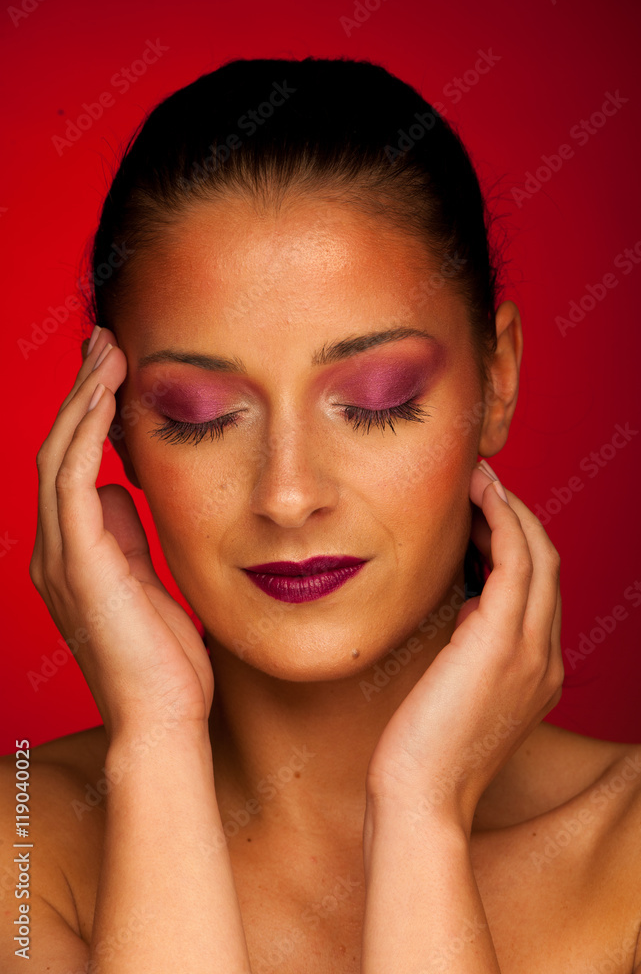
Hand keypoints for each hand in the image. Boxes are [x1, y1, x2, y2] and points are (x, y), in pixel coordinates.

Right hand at [29, 328, 214, 741]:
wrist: (163, 720)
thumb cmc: (163, 660)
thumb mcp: (146, 582)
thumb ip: (126, 536)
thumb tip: (121, 490)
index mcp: (72, 554)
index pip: (71, 467)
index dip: (87, 415)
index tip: (113, 372)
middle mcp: (54, 551)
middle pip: (57, 450)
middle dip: (80, 392)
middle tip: (105, 343)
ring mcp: (59, 558)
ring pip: (58, 456)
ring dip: (81, 399)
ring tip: (107, 352)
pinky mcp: (78, 564)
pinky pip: (72, 482)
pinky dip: (86, 435)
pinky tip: (105, 398)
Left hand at [365, 461, 563, 833]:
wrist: (419, 797)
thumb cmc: (422, 749)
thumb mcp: (459, 690)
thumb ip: (472, 649)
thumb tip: (464, 608)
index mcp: (537, 671)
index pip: (537, 589)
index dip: (516, 543)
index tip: (482, 513)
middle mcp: (545, 657)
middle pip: (547, 564)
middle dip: (517, 516)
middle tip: (480, 484)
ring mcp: (531, 649)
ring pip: (537, 554)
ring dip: (510, 508)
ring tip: (476, 480)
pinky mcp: (502, 641)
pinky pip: (515, 560)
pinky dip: (502, 520)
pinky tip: (477, 499)